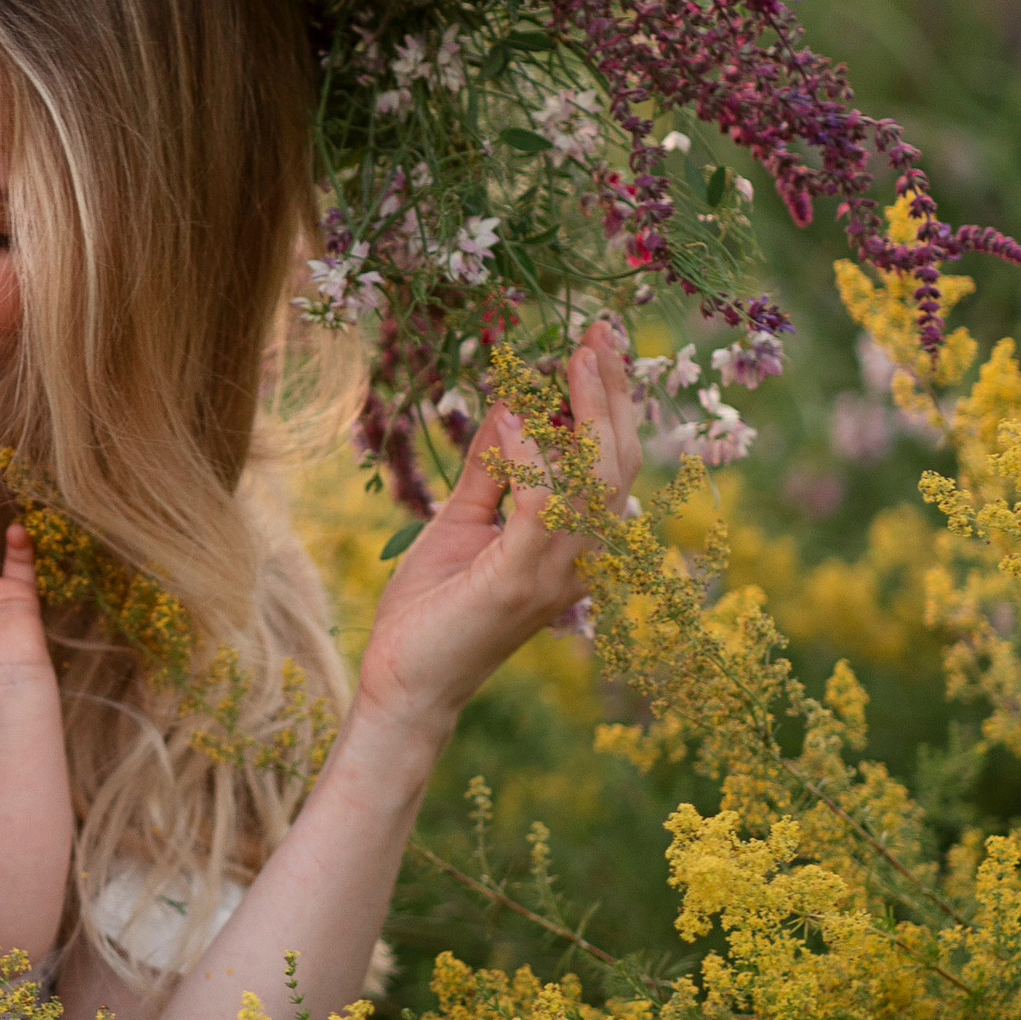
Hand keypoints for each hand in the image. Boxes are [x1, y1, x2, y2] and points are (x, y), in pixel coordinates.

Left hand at [353, 324, 639, 755]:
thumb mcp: (460, 523)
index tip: (600, 344)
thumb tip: (511, 410)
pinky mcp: (517, 585)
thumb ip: (491, 473)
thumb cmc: (430, 611)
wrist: (403, 685)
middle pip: (617, 467)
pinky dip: (534, 463)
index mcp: (571, 546)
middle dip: (613, 396)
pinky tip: (516, 421)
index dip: (611, 405)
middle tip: (601, 334)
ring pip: (595, 485)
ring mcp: (554, 576)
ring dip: (589, 416)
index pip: (609, 466)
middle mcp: (579, 561)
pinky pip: (541, 512)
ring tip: (577, 358)